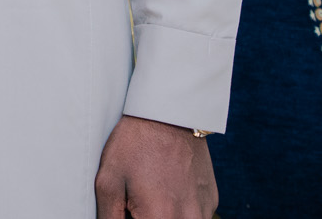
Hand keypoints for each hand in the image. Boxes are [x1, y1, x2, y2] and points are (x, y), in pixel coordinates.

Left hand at [94, 114, 217, 218]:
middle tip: (136, 199)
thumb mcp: (108, 181)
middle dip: (145, 216)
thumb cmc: (135, 143)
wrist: (169, 112)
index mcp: (161, 217)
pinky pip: (193, 215)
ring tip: (151, 192)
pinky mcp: (212, 200)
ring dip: (163, 214)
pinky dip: (179, 209)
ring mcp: (205, 211)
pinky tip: (166, 186)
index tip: (127, 209)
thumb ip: (109, 217)